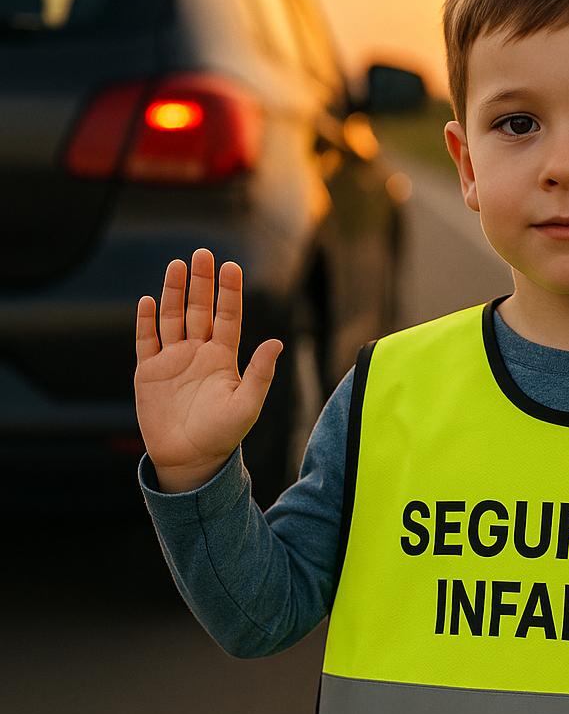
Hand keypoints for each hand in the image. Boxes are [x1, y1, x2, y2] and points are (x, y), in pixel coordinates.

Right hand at [134, 248, 283, 487]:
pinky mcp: (149, 372)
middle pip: (199, 309)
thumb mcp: (246, 406)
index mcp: (223, 358)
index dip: (229, 292)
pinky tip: (147, 300)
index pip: (227, 317)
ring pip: (172, 318)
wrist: (190, 460)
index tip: (231, 266)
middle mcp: (198, 353)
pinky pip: (146, 340)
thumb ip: (260, 374)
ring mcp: (172, 360)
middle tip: (203, 253)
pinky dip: (145, 321)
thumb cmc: (222, 435)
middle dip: (201, 281)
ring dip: (174, 292)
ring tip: (176, 265)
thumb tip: (276, 343)